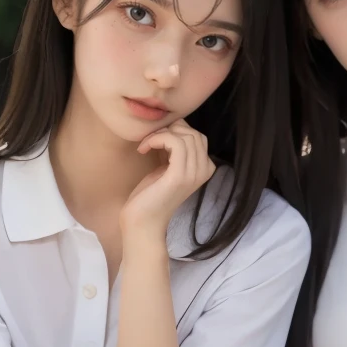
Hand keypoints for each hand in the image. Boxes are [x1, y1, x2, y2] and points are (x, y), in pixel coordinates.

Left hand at [121, 120, 214, 239]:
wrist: (143, 222)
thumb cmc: (151, 195)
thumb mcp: (168, 167)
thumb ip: (176, 150)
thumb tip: (174, 125)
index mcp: (204, 169)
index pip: (198, 136)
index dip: (176, 132)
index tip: (157, 143)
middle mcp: (204, 171)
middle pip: (193, 133)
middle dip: (169, 130)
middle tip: (150, 142)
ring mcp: (193, 174)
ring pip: (184, 135)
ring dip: (160, 134)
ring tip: (146, 145)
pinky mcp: (179, 175)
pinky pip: (174, 142)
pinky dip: (156, 139)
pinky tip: (143, 149)